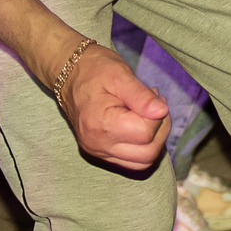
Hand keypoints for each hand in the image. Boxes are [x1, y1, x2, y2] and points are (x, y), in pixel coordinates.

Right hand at [56, 41, 169, 168]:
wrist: (68, 72)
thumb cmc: (93, 69)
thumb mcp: (119, 74)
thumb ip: (141, 96)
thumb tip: (162, 111)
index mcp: (101, 124)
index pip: (145, 133)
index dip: (158, 114)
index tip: (154, 95)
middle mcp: (97, 144)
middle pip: (147, 153)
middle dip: (160, 129)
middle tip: (155, 105)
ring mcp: (98, 151)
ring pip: (141, 162)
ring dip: (154, 140)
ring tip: (148, 114)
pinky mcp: (100, 152)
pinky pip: (130, 160)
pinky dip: (142, 146)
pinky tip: (139, 124)